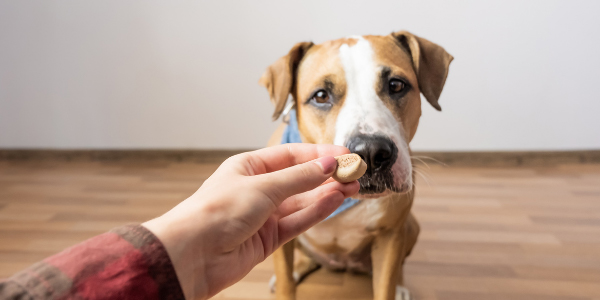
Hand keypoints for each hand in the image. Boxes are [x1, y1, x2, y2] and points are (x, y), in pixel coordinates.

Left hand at [142, 144, 359, 299]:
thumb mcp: (261, 186)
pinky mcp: (268, 238)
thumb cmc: (214, 212)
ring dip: (327, 193)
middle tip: (354, 172)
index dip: (319, 154)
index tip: (344, 154)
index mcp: (248, 167)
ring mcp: (263, 215)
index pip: (291, 156)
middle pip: (299, 178)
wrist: (193, 254)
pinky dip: (317, 211)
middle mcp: (257, 189)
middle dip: (327, 175)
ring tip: (352, 186)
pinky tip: (335, 201)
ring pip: (302, 201)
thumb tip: (327, 164)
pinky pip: (298, 221)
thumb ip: (298, 178)